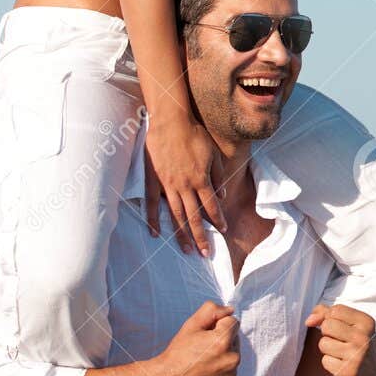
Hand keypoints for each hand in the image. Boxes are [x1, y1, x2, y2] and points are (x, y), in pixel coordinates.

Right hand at [144, 116, 225, 256]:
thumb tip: (221, 196)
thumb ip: (218, 176)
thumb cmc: (195, 136)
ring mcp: (167, 185)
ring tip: (187, 250)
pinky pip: (153, 204)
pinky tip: (156, 234)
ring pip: (176, 215)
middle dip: (201, 237)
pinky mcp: (154, 181)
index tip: (222, 231)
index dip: (217, 220)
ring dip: (182, 234)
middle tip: (205, 254)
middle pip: (194, 217)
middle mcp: (185, 186)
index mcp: (201, 180)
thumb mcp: (214, 155)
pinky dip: (154, 220)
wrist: (171, 122)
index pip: (211, 206)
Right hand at [152, 301, 239, 375]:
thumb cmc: (178, 352)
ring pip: (233, 354)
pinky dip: (222, 368)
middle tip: (203, 347)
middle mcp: (231, 358)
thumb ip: (212, 311)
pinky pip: (230, 370)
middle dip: (222, 339)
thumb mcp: (191, 325)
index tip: (206, 333)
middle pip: (234, 338)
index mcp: (223, 341)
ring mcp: (231, 373)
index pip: (232, 322)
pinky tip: (207, 370)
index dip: (218, 324)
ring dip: (223, 354)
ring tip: (204, 359)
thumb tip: (229, 310)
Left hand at [303, 303, 375, 375]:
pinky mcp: (347, 372)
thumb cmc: (357, 345)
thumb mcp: (351, 325)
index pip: (336, 310)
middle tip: (341, 341)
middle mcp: (363, 337)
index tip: (339, 327)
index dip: (330, 318)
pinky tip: (343, 365)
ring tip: (342, 353)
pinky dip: (331, 363)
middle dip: (328, 333)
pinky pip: (325, 360)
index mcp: (366, 322)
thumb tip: (309, 320)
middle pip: (327, 325)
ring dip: (328, 349)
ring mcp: (356, 355)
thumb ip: (328, 314)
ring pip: (323, 343)